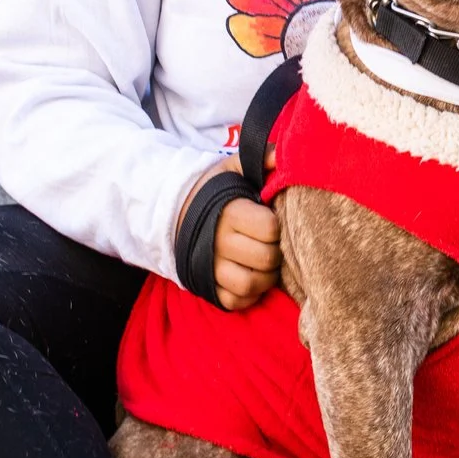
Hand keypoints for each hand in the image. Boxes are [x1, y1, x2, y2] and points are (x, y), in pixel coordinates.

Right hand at [182, 159, 282, 310]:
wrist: (175, 212)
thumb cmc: (215, 191)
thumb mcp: (234, 169)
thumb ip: (261, 160)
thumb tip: (283, 155)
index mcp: (229, 213)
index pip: (270, 228)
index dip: (278, 227)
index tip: (274, 221)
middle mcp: (218, 243)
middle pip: (265, 259)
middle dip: (277, 252)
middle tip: (274, 243)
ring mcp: (211, 269)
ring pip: (250, 284)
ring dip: (265, 277)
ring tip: (266, 263)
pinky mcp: (208, 289)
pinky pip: (235, 302)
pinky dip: (249, 295)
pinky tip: (252, 277)